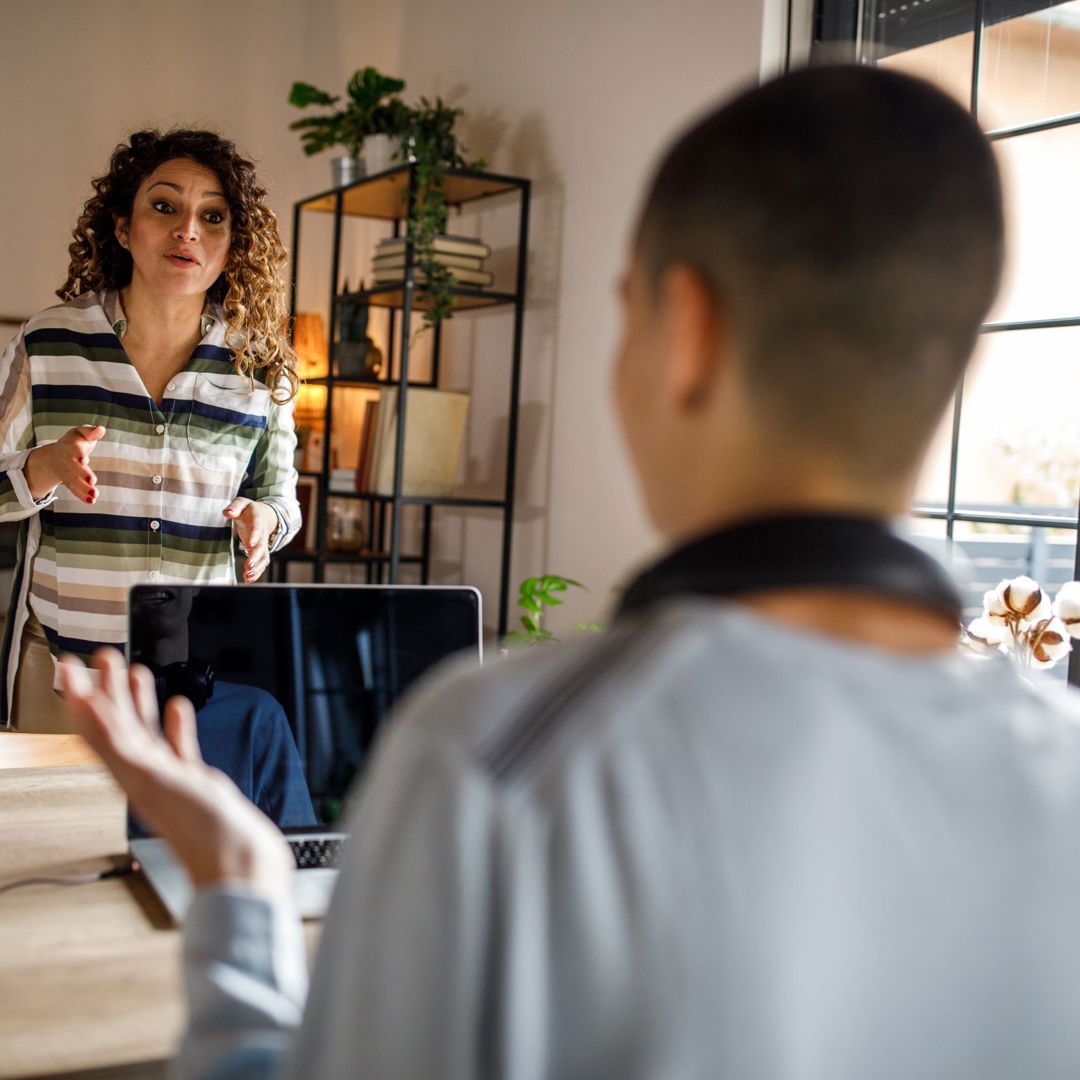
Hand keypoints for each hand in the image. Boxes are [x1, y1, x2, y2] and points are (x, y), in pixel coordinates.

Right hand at [25, 424, 105, 502]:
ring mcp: (66, 471)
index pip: (73, 449)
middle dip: (82, 473)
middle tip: (93, 480)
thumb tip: (100, 429)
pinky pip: (74, 489)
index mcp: (69, 445)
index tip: (85, 459)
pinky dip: (82, 496)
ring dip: (83, 488)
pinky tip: (92, 501)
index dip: (78, 454)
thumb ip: (90, 432)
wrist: (57, 454)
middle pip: (73, 466)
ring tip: (95, 495)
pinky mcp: (69, 481)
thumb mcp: (80, 433)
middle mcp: (65, 459)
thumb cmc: (75, 441)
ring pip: (73, 480)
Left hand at [59, 649, 293, 897]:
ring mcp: (170, 778)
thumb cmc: (201, 832)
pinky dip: (176, 726)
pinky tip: (177, 710)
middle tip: (104, 657)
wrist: (239, 863)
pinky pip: (179, 749)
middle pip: (119, 724)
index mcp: (129, 774)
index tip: (69, 666)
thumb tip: (89, 709)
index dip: (80, 694)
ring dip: (139, 702)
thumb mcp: (155, 782)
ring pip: (147, 733)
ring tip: (137, 672)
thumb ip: (123, 746)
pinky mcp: (195, 784)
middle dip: (110, 688)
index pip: (96, 726)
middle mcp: (144, 774)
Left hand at [222, 497, 276, 582]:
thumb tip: (228, 512)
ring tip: (246, 576)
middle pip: (261, 546)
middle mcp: (262, 534)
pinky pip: (261, 563)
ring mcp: (263, 544)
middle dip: (255, 557)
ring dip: (256, 568)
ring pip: (263, 557)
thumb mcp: (242, 503)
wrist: (262, 515)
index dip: (255, 536)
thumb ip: (235, 507)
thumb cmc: (248, 510)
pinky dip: (256, 572)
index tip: (250, 545)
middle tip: (248, 566)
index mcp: (257, 520)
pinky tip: (248, 579)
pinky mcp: (261, 552)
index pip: (257, 528)